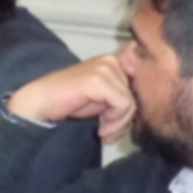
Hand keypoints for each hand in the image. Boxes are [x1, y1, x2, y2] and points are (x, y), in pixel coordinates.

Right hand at [7, 54, 135, 142]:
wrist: (40, 103)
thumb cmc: (69, 102)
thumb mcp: (103, 98)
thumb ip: (122, 95)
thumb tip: (152, 107)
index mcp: (114, 61)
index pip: (143, 81)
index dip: (135, 104)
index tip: (120, 121)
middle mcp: (112, 60)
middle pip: (138, 95)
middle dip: (125, 119)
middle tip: (108, 132)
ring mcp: (105, 68)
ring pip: (132, 102)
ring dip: (119, 123)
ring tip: (103, 132)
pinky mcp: (99, 80)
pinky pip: (123, 104)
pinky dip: (114, 121)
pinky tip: (100, 128)